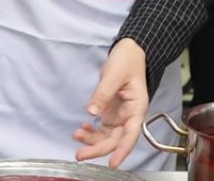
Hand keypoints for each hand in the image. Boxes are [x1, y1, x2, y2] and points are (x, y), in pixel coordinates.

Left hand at [73, 38, 148, 168]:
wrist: (130, 51)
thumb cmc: (127, 61)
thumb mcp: (114, 74)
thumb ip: (103, 93)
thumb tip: (91, 112)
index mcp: (137, 108)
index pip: (131, 135)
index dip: (122, 151)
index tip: (113, 163)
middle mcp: (129, 116)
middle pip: (115, 139)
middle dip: (98, 149)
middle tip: (79, 154)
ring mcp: (119, 116)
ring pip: (107, 137)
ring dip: (92, 140)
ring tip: (76, 135)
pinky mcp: (111, 113)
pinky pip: (101, 129)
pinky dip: (91, 132)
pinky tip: (81, 129)